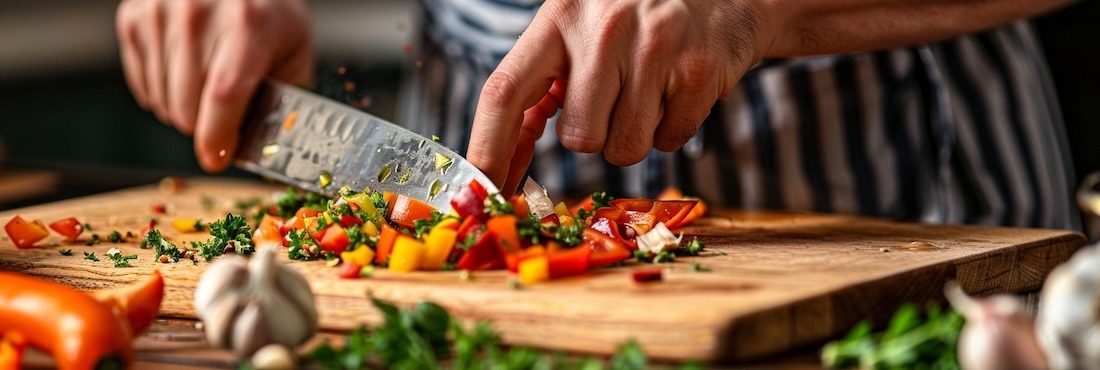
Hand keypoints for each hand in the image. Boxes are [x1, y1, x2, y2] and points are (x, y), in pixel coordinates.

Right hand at [116, 0, 312, 170]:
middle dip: (208, 125)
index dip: (217, 136)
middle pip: (187, 107)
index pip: (224, 94)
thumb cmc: (270, 14)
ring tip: (208, 84)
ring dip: (185, 110)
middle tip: (227, 112)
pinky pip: (143, 85)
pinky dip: (164, 92)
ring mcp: (159, 14)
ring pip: (162, 102)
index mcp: (247, 25)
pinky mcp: (134, 18)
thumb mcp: (294, 50)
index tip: (217, 158)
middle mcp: (197, 15)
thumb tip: (254, 149)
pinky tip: (186, 71)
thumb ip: (282, 100)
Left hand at [466, 0, 777, 193]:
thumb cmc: (633, 17)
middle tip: (613, 99)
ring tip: (648, 91)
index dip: (487, 148)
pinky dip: (673, 128)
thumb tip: (496, 162)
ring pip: (625, 148)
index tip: (483, 191)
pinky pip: (670, 141)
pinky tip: (678, 89)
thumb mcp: (578, 28)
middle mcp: (603, 29)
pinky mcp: (699, 70)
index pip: (504, 93)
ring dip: (633, 135)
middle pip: (578, 139)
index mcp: (559, 18)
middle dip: (594, 136)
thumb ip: (539, 84)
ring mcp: (655, 48)